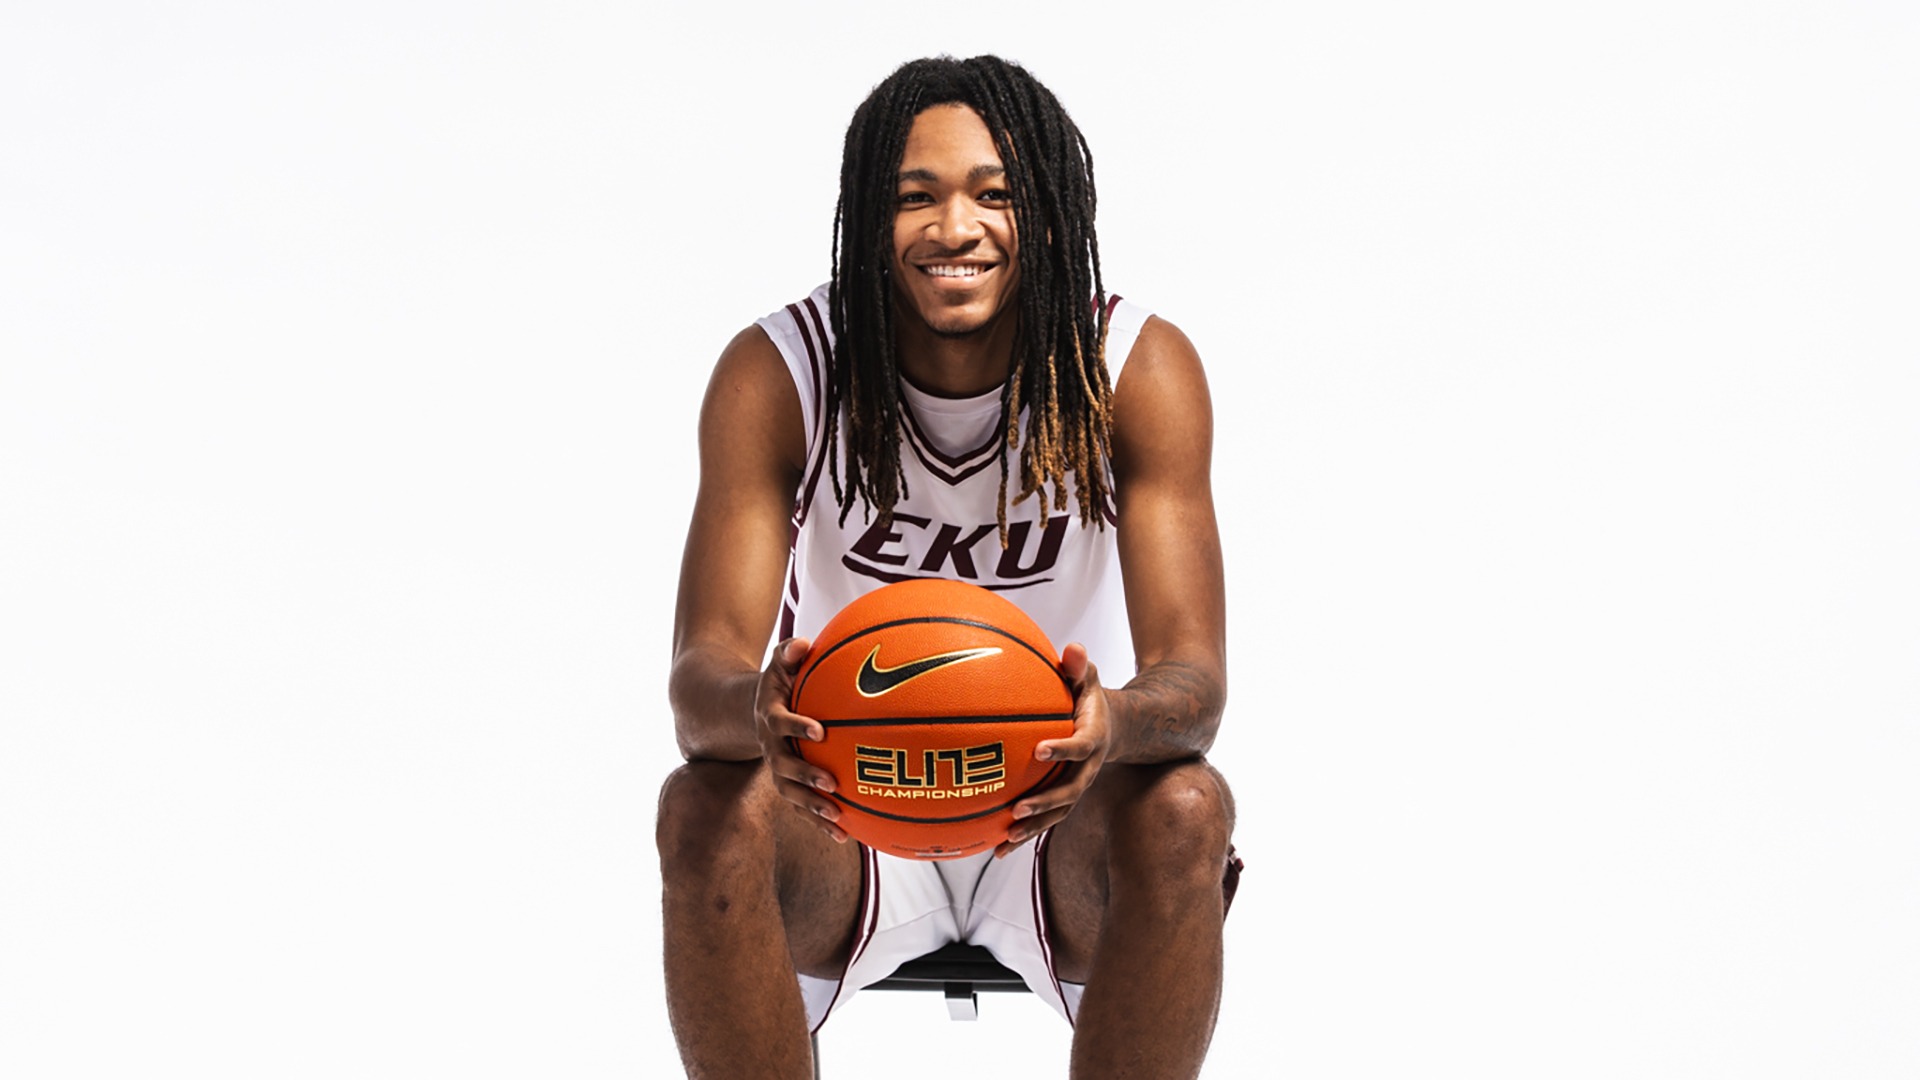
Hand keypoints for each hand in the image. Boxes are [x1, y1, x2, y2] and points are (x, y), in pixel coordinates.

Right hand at [754, 637, 848, 843]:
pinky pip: (802, 806)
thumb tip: (802, 645)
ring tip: (838, 820)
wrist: (751, 709)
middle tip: (831, 784)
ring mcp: (777, 767)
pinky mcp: (788, 783)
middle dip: (806, 777)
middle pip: (782, 766)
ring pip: (791, 793)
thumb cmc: (778, 681)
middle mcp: (770, 745)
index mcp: (770, 715)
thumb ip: (789, 652)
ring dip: (812, 808)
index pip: (780, 722)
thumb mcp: (779, 662)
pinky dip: (820, 822)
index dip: (797, 726)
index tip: (820, 730)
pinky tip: (845, 836)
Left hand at [996, 642, 1109, 857]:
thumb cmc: (1088, 697)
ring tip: (1006, 838)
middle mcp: (1087, 769)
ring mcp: (1076, 787)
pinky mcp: (1063, 799)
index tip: (1039, 750)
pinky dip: (1023, 836)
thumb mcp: (1087, 678)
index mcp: (1093, 739)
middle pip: (1069, 792)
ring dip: (1033, 829)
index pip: (1080, 747)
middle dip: (1045, 803)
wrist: (1110, 728)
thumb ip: (1078, 666)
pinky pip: (1045, 820)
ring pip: (1057, 814)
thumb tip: (1072, 647)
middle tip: (1018, 808)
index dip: (1062, 749)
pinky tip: (996, 849)